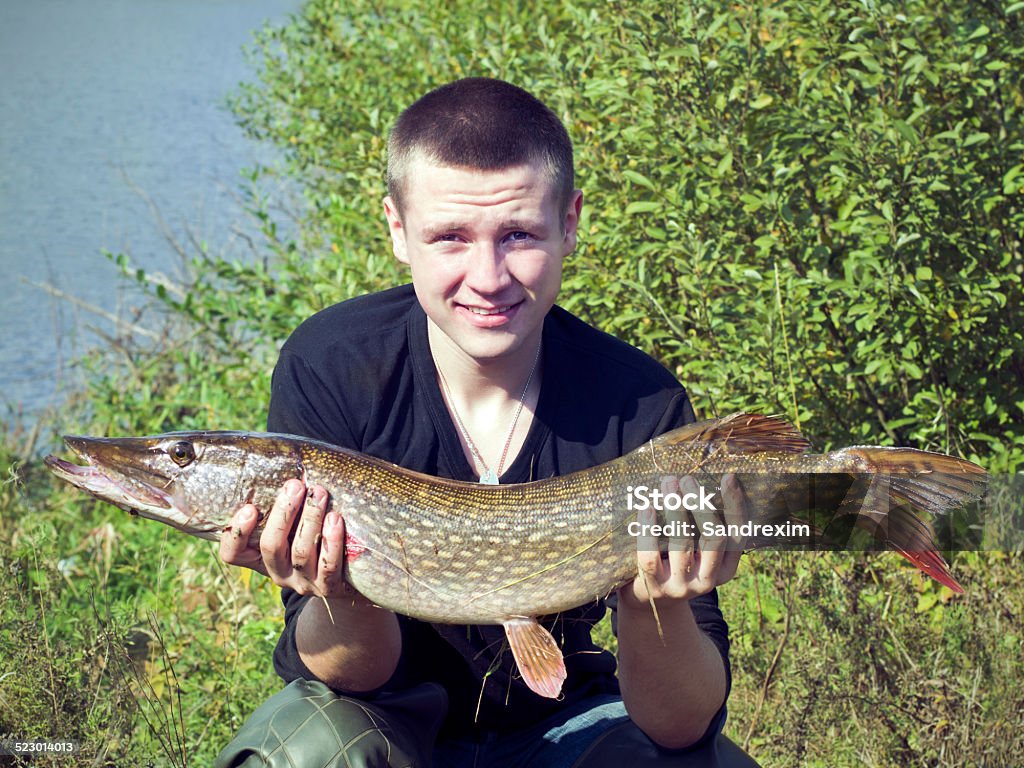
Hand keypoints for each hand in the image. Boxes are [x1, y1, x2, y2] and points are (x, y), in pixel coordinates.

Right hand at [220, 478, 350, 598]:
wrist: (346, 574)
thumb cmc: (313, 534)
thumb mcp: (291, 524)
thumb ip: (281, 503)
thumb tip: (283, 456)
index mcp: (260, 558)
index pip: (232, 554)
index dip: (237, 533)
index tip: (249, 507)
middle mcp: (278, 572)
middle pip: (271, 547)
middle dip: (283, 513)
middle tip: (295, 485)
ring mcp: (303, 583)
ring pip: (300, 553)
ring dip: (310, 519)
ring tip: (320, 493)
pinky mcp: (329, 589)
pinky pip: (329, 567)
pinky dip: (332, 541)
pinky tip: (336, 519)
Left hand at [621, 473, 747, 608]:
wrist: (648, 601)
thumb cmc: (673, 561)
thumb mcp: (695, 548)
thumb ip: (701, 524)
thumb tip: (698, 481)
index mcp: (725, 569)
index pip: (738, 535)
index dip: (735, 506)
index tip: (729, 477)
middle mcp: (708, 580)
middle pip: (713, 539)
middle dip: (701, 505)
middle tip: (687, 479)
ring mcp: (681, 587)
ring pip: (682, 545)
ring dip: (675, 510)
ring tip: (667, 484)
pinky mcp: (655, 589)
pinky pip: (650, 556)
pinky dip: (648, 530)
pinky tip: (646, 507)